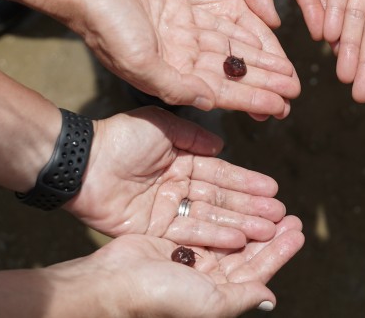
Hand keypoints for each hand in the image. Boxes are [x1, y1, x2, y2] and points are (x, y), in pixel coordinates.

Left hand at [66, 107, 286, 248]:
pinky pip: (188, 235)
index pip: (222, 175)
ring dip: (240, 225)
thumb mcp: (164, 125)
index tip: (273, 189)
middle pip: (221, 200)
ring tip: (268, 229)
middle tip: (280, 215)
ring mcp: (167, 211)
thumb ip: (194, 137)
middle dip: (252, 208)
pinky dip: (213, 237)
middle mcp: (178, 189)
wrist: (84, 161)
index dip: (247, 182)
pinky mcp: (153, 232)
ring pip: (211, 219)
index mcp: (182, 163)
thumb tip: (221, 147)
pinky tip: (238, 239)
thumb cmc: (121, 137)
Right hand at [67, 217, 303, 317]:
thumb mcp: (210, 302)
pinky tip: (241, 203)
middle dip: (271, 235)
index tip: (298, 232)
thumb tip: (271, 299)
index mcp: (217, 298)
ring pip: (231, 237)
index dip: (279, 253)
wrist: (113, 282)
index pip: (257, 273)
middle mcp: (207, 281)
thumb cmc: (159, 297)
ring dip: (252, 222)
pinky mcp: (176, 241)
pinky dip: (226, 215)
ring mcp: (192, 260)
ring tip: (274, 206)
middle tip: (291, 215)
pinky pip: (209, 225)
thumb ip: (242, 297)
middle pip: (248, 254)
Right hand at [69, 0, 298, 116]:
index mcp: (166, 75)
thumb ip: (172, 83)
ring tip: (288, 72)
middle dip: (263, 84)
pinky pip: (220, 29)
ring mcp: (178, 37)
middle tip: (297, 92)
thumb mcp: (138, 59)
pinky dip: (243, 38)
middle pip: (230, 75)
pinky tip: (267, 44)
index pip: (220, 91)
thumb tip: (207, 102)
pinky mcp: (179, 14)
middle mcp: (176, 60)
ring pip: (229, 53)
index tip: (281, 107)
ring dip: (258, 63)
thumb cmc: (103, 22)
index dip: (252, 99)